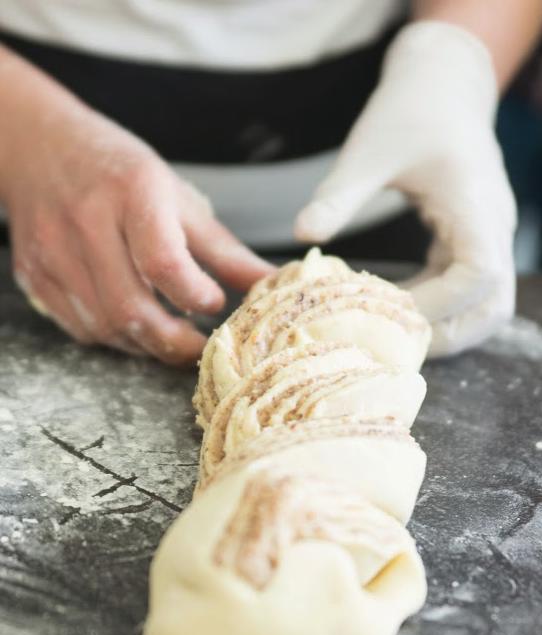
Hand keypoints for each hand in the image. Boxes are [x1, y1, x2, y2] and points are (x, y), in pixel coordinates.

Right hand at [0, 71, 270, 362]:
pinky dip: (116, 339)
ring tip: (171, 335)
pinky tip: (135, 324)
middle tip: (201, 347)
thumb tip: (272, 286)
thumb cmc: (119, 172)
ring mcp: (52, 250)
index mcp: (132, 191)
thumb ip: (224, 250)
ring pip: (106, 327)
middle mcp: (86, 221)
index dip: (196, 296)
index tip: (216, 304)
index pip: (163, 262)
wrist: (41, 146)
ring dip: (146, 345)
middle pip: (131, 308)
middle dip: (174, 342)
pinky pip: (82, 328)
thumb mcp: (178, 197)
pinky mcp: (34, 274)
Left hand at [295, 22, 516, 357]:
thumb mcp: (367, 151)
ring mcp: (489, 235)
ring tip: (394, 332)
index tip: (389, 309)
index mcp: (475, 203)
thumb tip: (301, 237)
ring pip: (488, 305)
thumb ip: (338, 196)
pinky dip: (439, 308)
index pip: (478, 274)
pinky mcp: (475, 238)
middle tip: (393, 343)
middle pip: (493, 306)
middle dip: (448, 333)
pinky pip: (469, 290)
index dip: (437, 303)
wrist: (442, 84)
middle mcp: (493, 225)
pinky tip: (395, 305)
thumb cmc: (407, 110)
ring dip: (448, 327)